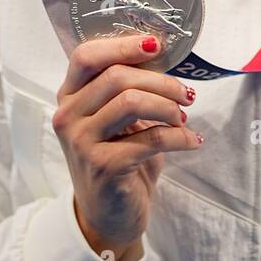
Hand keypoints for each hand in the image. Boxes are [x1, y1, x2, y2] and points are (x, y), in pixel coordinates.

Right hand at [52, 34, 201, 260]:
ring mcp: (81, 142)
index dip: (123, 45)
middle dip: (162, 82)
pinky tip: (192, 140)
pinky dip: (180, 136)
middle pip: (117, 77)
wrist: (109, 215)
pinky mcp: (103, 166)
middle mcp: (68, 116)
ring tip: (184, 117)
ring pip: (132, 102)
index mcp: (70, 97)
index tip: (158, 45)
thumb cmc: (118, 159)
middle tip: (187, 95)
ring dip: (169, 107)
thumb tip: (164, 57)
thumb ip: (127, 89)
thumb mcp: (117, 120)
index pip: (86, 56)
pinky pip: (151, 138)